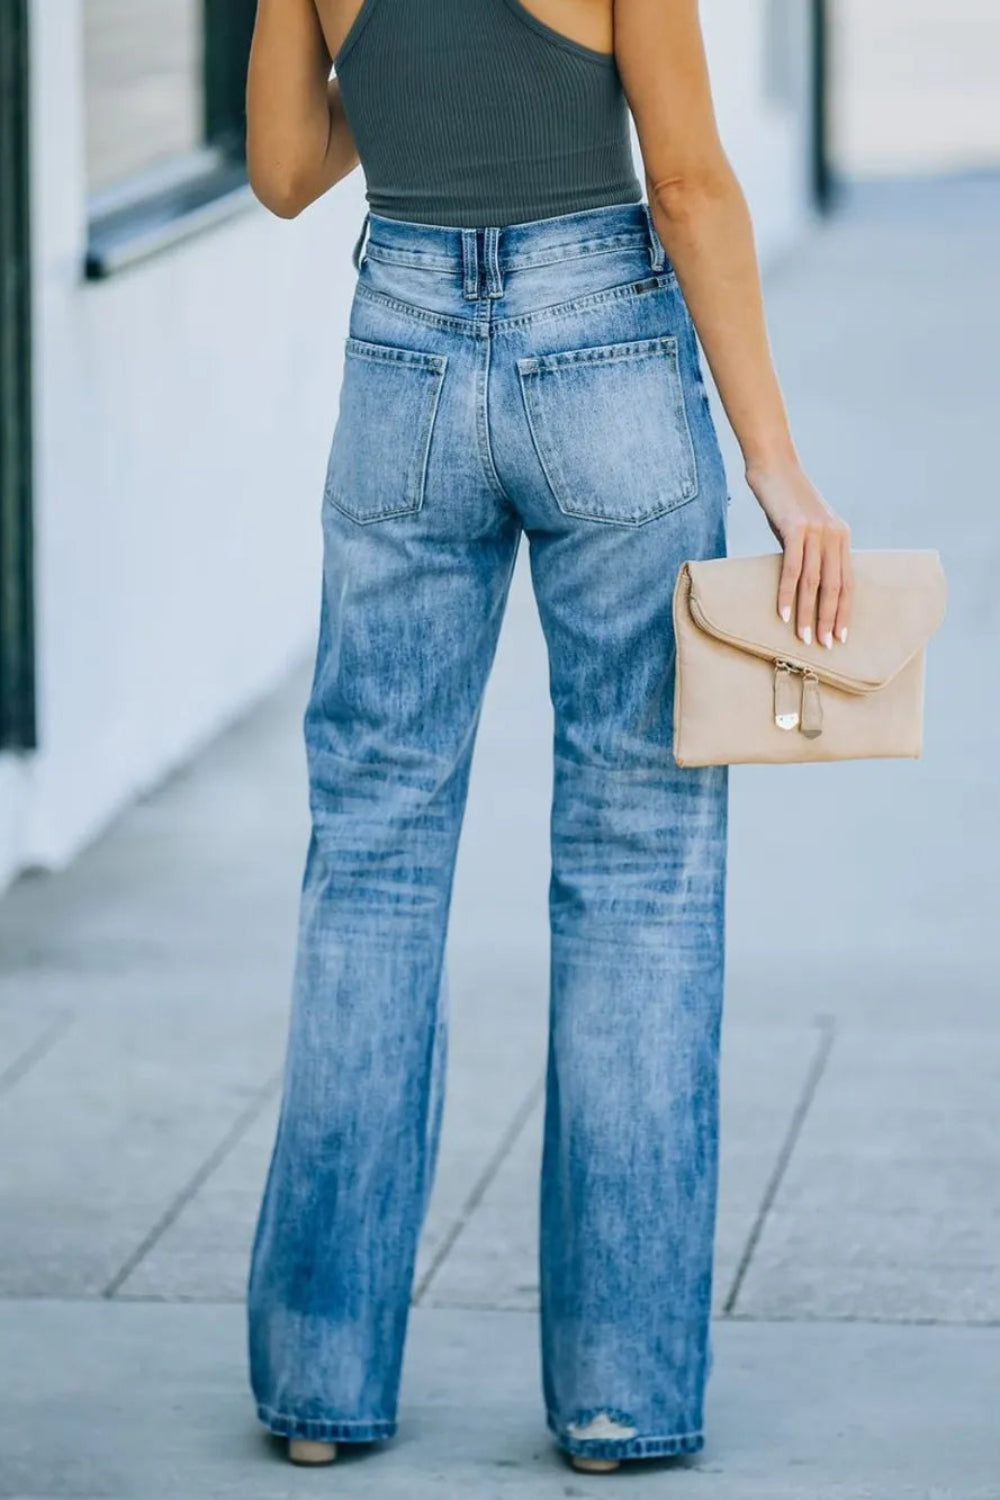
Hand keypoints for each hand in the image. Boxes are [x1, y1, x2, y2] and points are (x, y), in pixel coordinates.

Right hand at [746, 458, 852, 648]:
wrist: (774, 466)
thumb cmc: (785, 500)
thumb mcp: (805, 527)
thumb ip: (810, 551)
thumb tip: (803, 584)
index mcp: (841, 536)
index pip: (847, 581)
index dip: (844, 611)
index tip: (840, 636)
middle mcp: (834, 535)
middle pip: (835, 586)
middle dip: (829, 619)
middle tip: (825, 646)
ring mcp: (816, 531)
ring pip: (814, 582)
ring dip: (808, 613)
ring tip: (803, 638)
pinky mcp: (795, 528)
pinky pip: (792, 568)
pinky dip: (788, 594)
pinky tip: (784, 614)